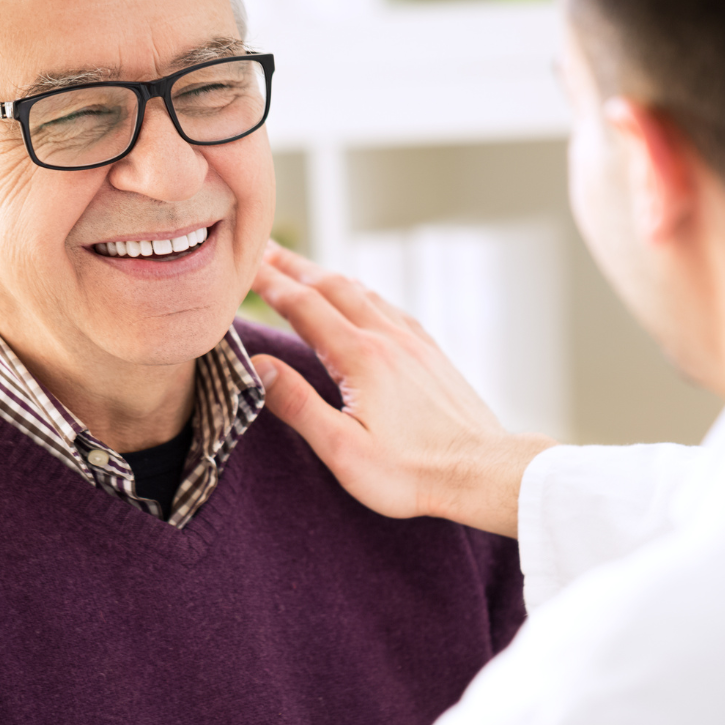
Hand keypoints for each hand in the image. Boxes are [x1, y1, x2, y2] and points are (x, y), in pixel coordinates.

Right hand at [250, 243, 555, 536]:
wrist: (482, 471)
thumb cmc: (412, 473)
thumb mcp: (343, 450)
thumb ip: (298, 404)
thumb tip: (258, 365)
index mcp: (360, 357)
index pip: (302, 305)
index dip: (269, 283)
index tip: (243, 265)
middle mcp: (387, 337)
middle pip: (331, 287)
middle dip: (293, 266)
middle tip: (263, 251)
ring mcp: (413, 342)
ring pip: (363, 293)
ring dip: (327, 276)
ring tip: (302, 269)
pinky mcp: (431, 353)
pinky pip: (389, 308)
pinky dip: (362, 293)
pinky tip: (361, 299)